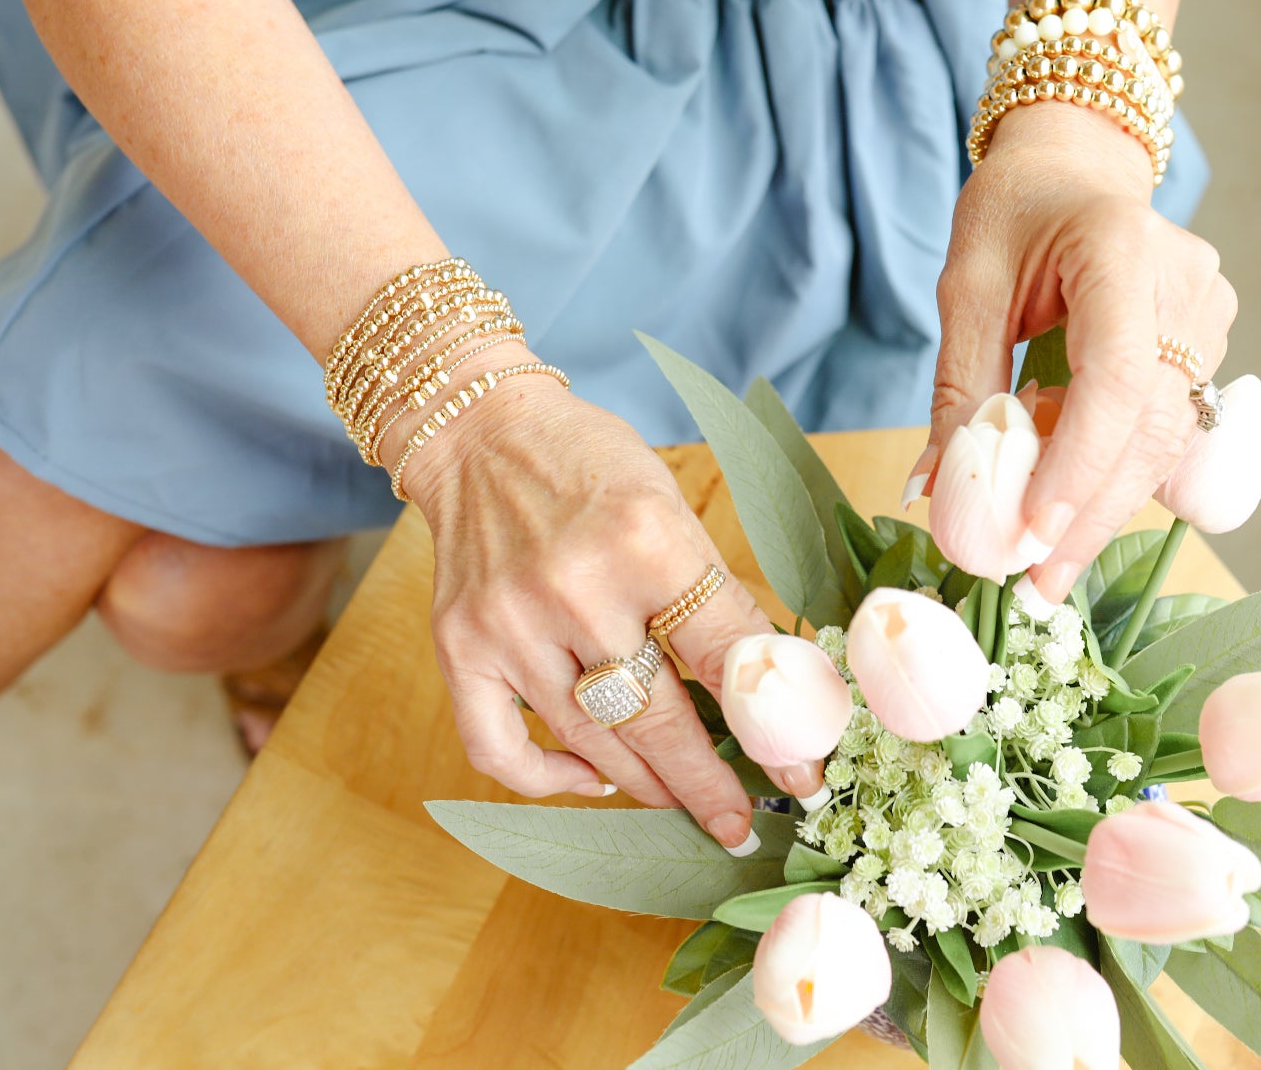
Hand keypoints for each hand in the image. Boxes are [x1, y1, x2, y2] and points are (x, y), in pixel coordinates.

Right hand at [395, 342, 822, 851]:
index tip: (802, 776)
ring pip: (591, 743)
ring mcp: (509, 624)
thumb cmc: (594, 466)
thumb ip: (712, 601)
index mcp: (647, 542)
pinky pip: (501, 751)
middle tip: (740, 826)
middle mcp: (575, 587)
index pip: (724, 658)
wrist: (483, 434)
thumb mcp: (674, 512)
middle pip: (658, 719)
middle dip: (708, 785)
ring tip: (684, 802)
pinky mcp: (458, 647)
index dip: (771, 729)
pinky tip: (594, 778)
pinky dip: (550, 780)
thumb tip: (768, 694)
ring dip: (648, 784)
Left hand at [924, 101, 1236, 602]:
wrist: (1076, 169)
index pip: (1117, 375)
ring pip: (1166, 440)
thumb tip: (936, 490)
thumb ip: (959, 384)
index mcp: (1121, 247)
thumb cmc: (1014, 214)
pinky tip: (1069, 506)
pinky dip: (1116, 473)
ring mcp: (1211, 316)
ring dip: (1103, 506)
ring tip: (1044, 564)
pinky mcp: (1212, 346)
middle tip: (1033, 586)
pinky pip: (1169, 429)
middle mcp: (1186, 283)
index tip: (1034, 534)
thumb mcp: (967, 284)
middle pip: (1150, 425)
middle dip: (1089, 513)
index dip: (1079, 464)